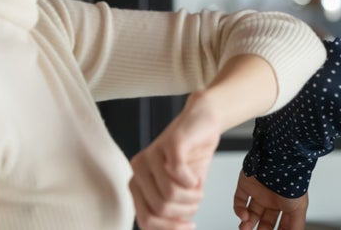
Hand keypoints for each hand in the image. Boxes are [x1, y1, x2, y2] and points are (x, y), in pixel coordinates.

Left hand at [129, 92, 221, 229]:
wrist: (204, 122)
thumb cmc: (191, 158)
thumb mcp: (179, 190)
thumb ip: (169, 210)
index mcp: (137, 183)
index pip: (146, 221)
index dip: (170, 229)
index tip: (189, 226)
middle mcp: (138, 168)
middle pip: (160, 209)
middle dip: (185, 211)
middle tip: (196, 201)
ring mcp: (152, 154)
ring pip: (170, 194)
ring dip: (193, 197)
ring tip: (198, 188)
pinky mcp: (170, 143)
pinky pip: (179, 174)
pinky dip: (194, 181)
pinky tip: (197, 176)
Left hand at [234, 171, 308, 229]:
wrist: (280, 161)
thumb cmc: (292, 181)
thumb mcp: (299, 209)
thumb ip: (296, 226)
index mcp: (286, 203)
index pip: (280, 223)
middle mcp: (272, 198)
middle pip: (264, 220)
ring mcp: (259, 191)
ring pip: (250, 212)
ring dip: (247, 223)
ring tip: (245, 229)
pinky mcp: (246, 184)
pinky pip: (239, 200)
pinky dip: (239, 210)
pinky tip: (243, 217)